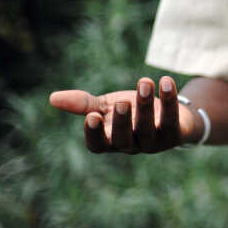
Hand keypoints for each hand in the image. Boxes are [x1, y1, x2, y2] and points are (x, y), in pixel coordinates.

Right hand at [49, 76, 198, 153]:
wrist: (168, 114)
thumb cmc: (132, 111)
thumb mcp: (107, 106)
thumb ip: (84, 104)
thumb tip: (52, 98)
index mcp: (111, 141)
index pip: (98, 145)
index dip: (95, 134)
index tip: (92, 116)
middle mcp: (132, 146)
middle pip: (124, 140)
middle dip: (122, 121)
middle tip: (121, 101)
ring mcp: (155, 143)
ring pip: (148, 128)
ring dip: (145, 105)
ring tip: (145, 82)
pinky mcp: (175, 134)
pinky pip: (171, 118)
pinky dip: (169, 100)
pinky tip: (165, 81)